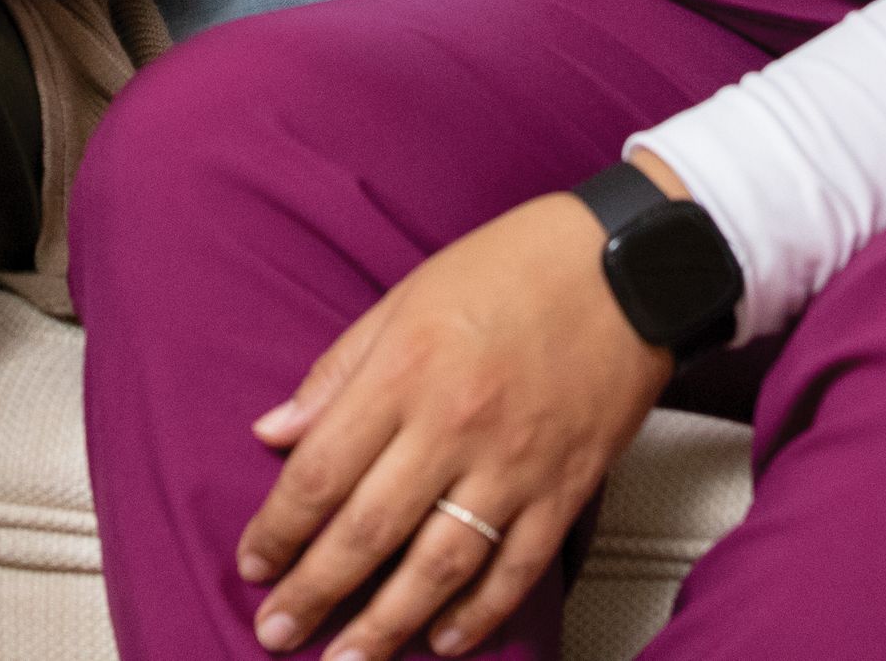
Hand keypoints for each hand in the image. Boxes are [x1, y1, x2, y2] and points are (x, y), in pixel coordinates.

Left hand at [233, 172, 683, 659]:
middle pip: (368, 530)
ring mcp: (514, 465)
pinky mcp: (566, 489)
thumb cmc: (515, 267)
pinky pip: (516, 567)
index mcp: (406, 370)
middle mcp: (455, 425)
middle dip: (313, 592)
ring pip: (438, 565)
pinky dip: (479, 613)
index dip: (279, 529)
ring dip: (385, 623)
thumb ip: (338, 371)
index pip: (322, 471)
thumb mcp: (407, 297)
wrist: (632, 265)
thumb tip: (274, 431)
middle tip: (277, 633)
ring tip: (347, 659)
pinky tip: (442, 640)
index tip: (253, 563)